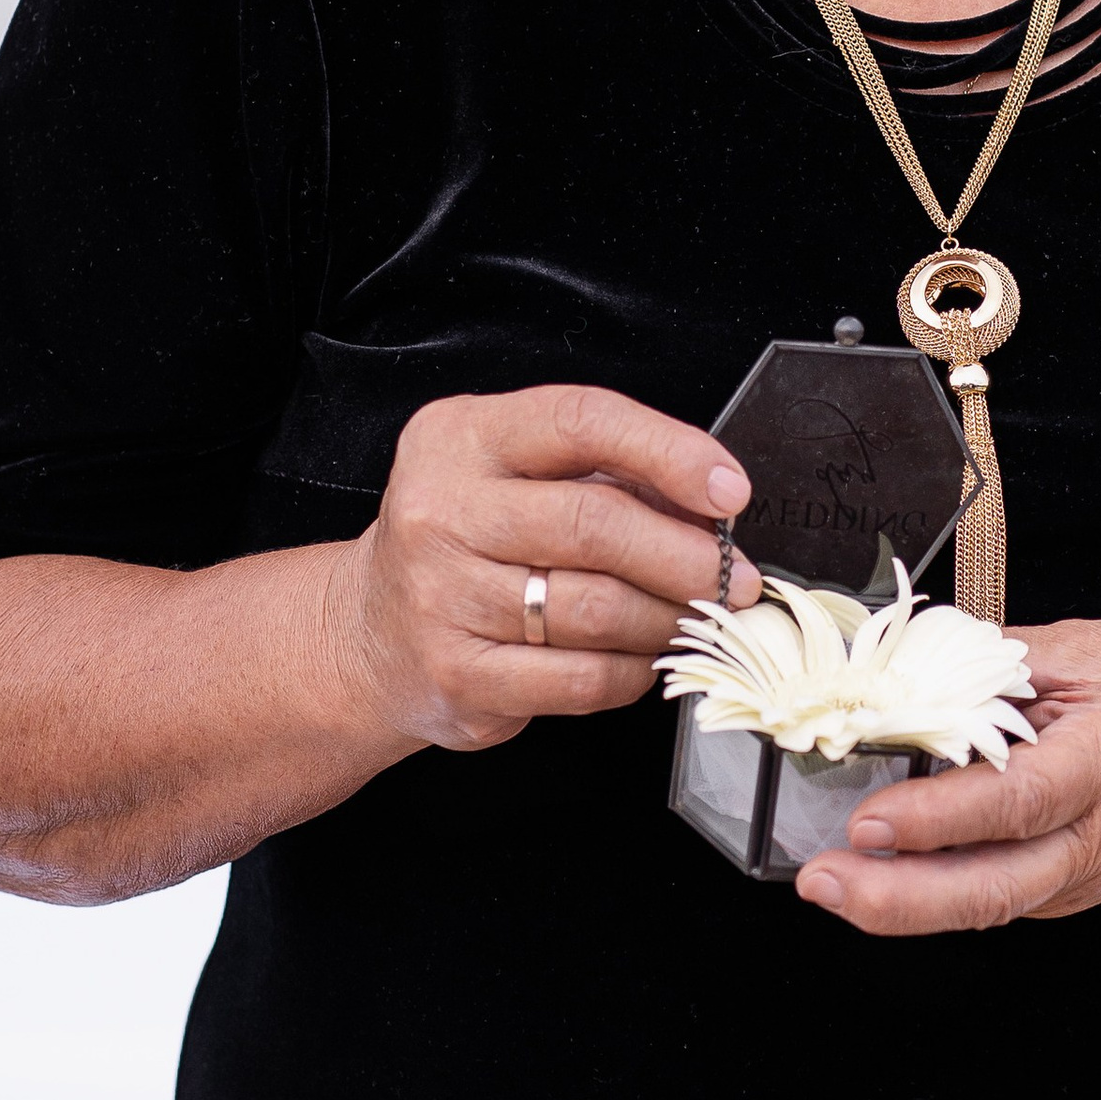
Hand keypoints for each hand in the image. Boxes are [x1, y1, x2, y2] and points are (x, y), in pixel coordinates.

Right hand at [333, 385, 753, 755]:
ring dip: (668, 618)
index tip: (730, 489)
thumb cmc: (463, 541)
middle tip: (734, 577)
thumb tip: (711, 504)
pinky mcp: (457, 675)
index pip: (582, 421)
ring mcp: (441, 598)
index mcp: (461, 438)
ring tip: (695, 617)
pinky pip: (578, 678)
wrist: (366, 634)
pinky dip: (632, 671)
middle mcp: (441, 511)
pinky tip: (644, 656)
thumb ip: (601, 473)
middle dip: (687, 555)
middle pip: (594, 524)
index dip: (670, 452)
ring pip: (596, 609)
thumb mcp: (510, 473)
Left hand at [794, 615, 1100, 932]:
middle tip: (822, 881)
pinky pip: (992, 897)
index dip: (937, 817)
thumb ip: (1006, 661)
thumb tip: (915, 664)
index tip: (868, 819)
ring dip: (900, 906)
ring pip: (985, 906)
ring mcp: (1080, 879)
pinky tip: (877, 878)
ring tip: (827, 885)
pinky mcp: (1065, 893)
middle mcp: (1093, 838)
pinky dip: (930, 895)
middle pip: (991, 889)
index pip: (1014, 802)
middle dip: (897, 897)